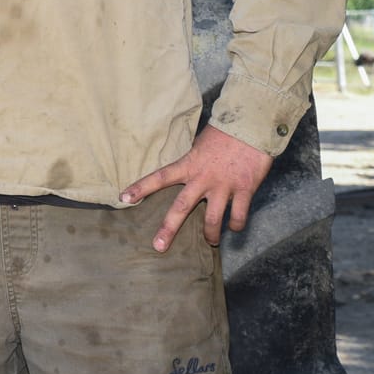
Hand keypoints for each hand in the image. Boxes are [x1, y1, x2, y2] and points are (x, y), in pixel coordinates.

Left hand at [119, 125, 273, 251]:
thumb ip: (192, 163)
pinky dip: (236, 225)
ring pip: (212, 219)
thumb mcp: (199, 146)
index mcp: (189, 164)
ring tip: (211, 243)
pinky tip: (234, 227)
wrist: (250, 126)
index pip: (160, 177)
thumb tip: (188, 175)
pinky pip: (239, 215)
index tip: (123, 198)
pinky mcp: (244, 190)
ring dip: (210, 234)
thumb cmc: (223, 134)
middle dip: (168, 229)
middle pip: (181, 207)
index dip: (141, 188)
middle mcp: (203, 178)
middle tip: (158, 247)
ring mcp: (223, 186)